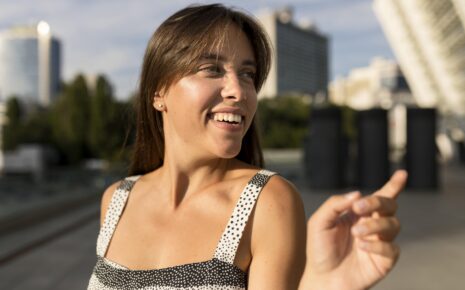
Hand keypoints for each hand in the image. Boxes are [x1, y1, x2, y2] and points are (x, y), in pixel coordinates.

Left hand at [299, 170, 407, 289]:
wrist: (323, 278)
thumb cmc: (320, 249)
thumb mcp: (319, 222)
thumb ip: (335, 204)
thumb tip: (357, 193)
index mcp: (359, 213)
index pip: (380, 196)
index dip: (393, 185)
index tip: (402, 173)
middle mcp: (372, 224)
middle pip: (389, 205)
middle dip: (377, 202)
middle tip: (359, 207)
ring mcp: (381, 241)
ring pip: (393, 224)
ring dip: (375, 225)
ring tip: (356, 234)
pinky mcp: (385, 259)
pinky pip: (392, 248)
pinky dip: (378, 245)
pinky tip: (362, 247)